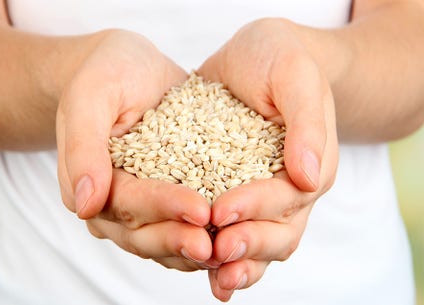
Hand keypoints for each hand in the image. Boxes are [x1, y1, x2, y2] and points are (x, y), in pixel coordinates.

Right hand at [56, 30, 211, 269]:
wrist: (131, 69)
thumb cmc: (108, 73)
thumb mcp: (91, 95)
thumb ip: (83, 146)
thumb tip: (84, 204)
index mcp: (87, 181)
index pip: (125, 203)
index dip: (162, 207)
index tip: (200, 209)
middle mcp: (110, 202)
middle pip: (142, 233)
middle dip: (179, 239)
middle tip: (216, 246)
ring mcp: (138, 205)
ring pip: (162, 240)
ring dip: (192, 249)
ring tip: (228, 251)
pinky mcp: (164, 200)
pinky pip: (181, 227)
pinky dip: (204, 236)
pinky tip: (232, 238)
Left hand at [198, 18, 338, 300]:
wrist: (258, 56)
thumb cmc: (278, 58)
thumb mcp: (294, 74)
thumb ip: (306, 121)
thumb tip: (308, 174)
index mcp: (311, 163)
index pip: (286, 196)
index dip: (255, 207)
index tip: (220, 212)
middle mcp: (291, 188)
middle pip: (279, 232)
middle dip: (248, 245)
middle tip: (217, 252)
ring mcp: (265, 195)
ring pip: (261, 243)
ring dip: (240, 264)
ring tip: (216, 280)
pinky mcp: (237, 193)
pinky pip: (237, 232)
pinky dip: (225, 258)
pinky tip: (207, 275)